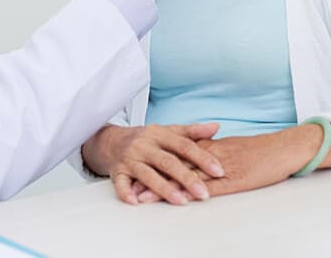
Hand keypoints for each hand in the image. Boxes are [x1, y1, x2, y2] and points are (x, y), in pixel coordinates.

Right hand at [80, 123, 224, 205]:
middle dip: (187, 178)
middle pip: (168, 162)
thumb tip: (216, 127)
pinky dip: (126, 192)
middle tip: (204, 193)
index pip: (184, 146)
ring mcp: (130, 159)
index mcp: (159, 134)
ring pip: (147, 174)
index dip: (202, 158)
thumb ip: (192, 132)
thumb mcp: (168, 131)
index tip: (219, 171)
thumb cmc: (146, 139)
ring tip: (180, 200)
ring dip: (163, 188)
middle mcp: (144, 145)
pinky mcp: (117, 171)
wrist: (111, 141)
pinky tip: (136, 202)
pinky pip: (120, 183)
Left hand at [134, 123, 330, 202]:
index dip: (156, 163)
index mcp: (210, 146)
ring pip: (185, 177)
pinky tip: (176, 201)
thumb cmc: (263, 151)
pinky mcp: (232, 180)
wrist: (285, 148)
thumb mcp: (234, 149)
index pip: (176, 154)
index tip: (138, 170)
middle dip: (151, 176)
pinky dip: (189, 194)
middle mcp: (210, 154)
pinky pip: (206, 188)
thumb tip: (200, 157)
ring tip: (142, 197)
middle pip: (174, 165)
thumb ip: (215, 151)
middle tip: (131, 186)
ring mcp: (220, 168)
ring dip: (163, 187)